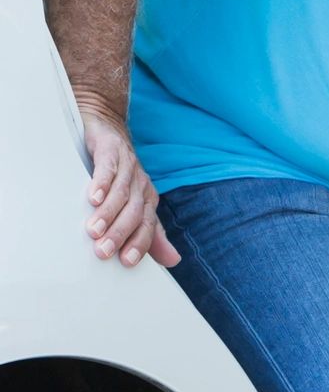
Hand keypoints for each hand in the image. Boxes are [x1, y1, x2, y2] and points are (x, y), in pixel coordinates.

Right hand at [74, 100, 178, 267]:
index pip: (147, 225)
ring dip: (108, 212)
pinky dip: (102, 183)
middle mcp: (141, 184)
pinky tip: (93, 197)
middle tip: (103, 251)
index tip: (127, 262)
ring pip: (121, 193)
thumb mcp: (134, 203)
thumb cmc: (118, 173)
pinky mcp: (111, 150)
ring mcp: (127, 166)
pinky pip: (108, 168)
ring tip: (93, 230)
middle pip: (134, 212)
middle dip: (120, 233)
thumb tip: (173, 261)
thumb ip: (149, 233)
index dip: (139, 243)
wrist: (108, 129)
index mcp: (147, 199)